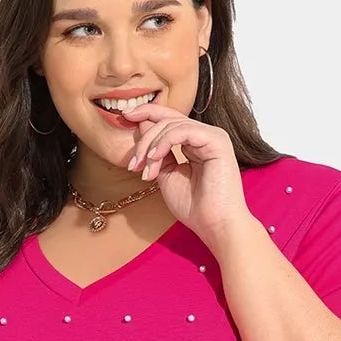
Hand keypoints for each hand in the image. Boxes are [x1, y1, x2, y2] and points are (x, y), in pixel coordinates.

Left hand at [122, 99, 250, 248]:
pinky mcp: (217, 140)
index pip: (169, 119)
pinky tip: (154, 159)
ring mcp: (212, 136)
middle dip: (144, 138)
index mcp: (194, 143)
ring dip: (151, 146)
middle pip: (167, 119)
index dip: (146, 114)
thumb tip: (141, 125)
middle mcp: (205, 135)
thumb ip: (155, 152)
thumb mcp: (165, 175)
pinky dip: (163, 143)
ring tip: (144, 170)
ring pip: (172, 124)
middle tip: (134, 164)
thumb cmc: (194, 207)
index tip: (124, 117)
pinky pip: (182, 131)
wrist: (215, 226)